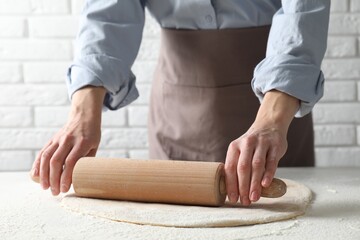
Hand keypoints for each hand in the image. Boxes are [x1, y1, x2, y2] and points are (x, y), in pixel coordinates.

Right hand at [31, 86, 105, 194]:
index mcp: (82, 142)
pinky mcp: (52, 139)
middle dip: (54, 179)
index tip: (65, 189)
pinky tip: (35, 175)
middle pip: (56, 161)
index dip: (66, 176)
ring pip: (46, 157)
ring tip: (44, 187)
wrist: (84, 116)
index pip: (71, 161)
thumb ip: (87, 161)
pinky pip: (42, 152)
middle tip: (55, 192)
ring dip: (43, 174)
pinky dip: (38, 164)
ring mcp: (58, 139)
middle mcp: (68, 140)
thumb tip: (80, 179)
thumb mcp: (94, 146)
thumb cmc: (92, 135)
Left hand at [224, 90, 298, 205]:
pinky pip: (271, 161)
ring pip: (256, 165)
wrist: (269, 125)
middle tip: (245, 201)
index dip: (231, 184)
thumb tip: (235, 191)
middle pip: (242, 168)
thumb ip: (238, 166)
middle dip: (243, 186)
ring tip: (254, 197)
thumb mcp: (241, 151)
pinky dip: (268, 174)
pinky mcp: (275, 145)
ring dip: (255, 183)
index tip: (233, 198)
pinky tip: (265, 185)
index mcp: (234, 147)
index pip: (230, 167)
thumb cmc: (253, 145)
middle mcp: (246, 144)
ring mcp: (261, 143)